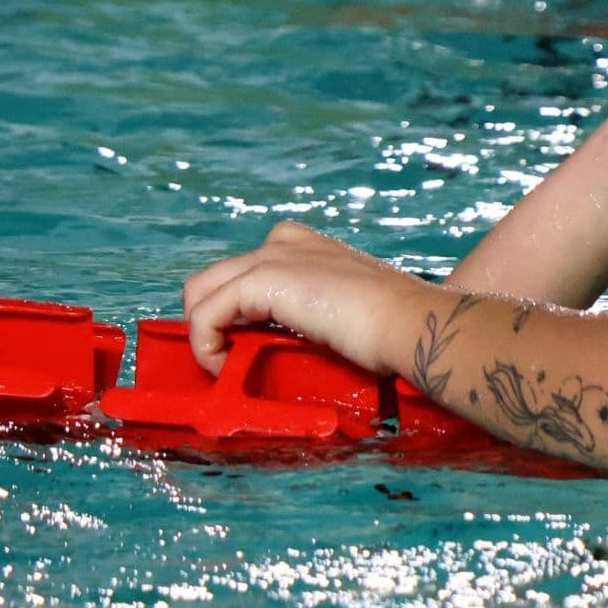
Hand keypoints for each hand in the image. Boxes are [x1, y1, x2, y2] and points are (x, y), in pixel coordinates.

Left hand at [182, 220, 423, 374]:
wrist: (407, 321)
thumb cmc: (388, 327)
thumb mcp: (337, 312)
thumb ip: (304, 315)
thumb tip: (274, 345)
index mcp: (302, 244)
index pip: (242, 273)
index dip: (232, 313)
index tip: (244, 350)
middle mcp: (282, 241)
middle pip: (211, 279)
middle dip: (209, 321)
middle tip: (227, 360)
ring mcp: (270, 256)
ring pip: (200, 293)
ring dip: (204, 335)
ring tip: (225, 367)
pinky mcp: (261, 280)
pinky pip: (206, 315)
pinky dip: (205, 345)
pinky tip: (224, 366)